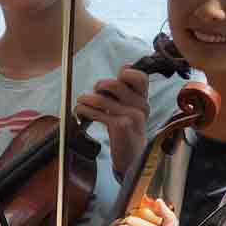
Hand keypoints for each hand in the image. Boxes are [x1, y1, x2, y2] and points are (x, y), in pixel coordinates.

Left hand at [76, 66, 154, 180]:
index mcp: (144, 100)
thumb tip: (125, 66)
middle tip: (94, 92)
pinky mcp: (120, 126)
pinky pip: (96, 112)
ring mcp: (132, 116)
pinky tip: (81, 113)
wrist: (132, 159)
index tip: (116, 78)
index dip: (126, 73)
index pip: (140, 77)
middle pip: (116, 84)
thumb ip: (127, 91)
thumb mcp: (132, 110)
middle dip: (100, 85)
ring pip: (102, 98)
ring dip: (86, 99)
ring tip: (81, 102)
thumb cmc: (128, 131)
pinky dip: (84, 110)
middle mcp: (141, 106)